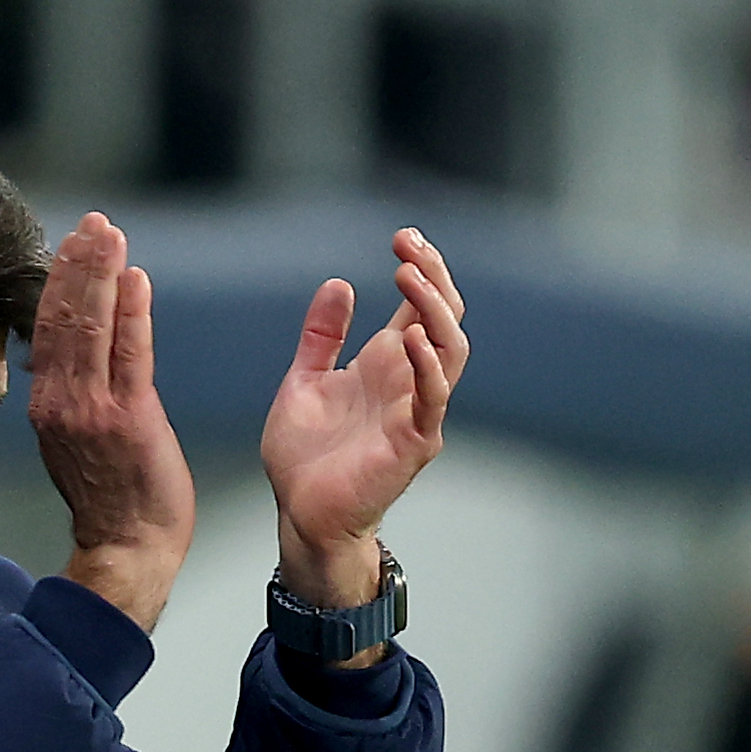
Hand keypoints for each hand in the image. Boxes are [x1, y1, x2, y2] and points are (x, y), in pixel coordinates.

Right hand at [31, 212, 196, 633]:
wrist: (127, 548)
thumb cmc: (111, 498)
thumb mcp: (74, 441)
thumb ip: (68, 395)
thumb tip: (60, 357)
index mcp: (48, 405)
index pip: (49, 328)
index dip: (60, 281)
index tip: (73, 242)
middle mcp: (62, 403)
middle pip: (65, 318)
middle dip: (78, 264)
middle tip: (94, 223)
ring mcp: (91, 411)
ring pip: (91, 328)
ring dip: (101, 275)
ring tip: (110, 234)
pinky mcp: (127, 420)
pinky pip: (128, 356)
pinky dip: (130, 314)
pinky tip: (133, 279)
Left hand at [262, 229, 467, 624]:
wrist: (301, 514)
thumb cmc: (305, 457)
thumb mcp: (304, 381)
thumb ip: (322, 336)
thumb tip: (339, 283)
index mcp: (386, 365)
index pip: (422, 306)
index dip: (421, 269)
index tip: (402, 237)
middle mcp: (408, 383)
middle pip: (445, 318)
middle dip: (434, 277)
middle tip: (408, 246)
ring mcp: (416, 411)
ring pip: (450, 350)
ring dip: (434, 309)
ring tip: (408, 277)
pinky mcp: (413, 442)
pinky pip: (432, 398)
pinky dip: (427, 365)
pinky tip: (410, 335)